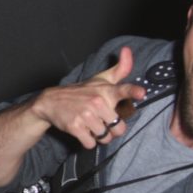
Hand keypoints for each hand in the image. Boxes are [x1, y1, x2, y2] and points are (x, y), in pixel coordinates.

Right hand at [28, 47, 147, 149]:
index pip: (122, 90)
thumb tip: (128, 49)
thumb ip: (120, 69)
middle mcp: (97, 102)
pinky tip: (83, 131)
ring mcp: (86, 115)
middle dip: (112, 130)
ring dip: (99, 137)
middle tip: (103, 123)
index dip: (133, 92)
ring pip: (105, 138)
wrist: (52, 101)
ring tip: (91, 126)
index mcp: (106, 91)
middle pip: (118, 128)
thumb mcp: (101, 79)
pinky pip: (91, 143)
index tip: (141, 93)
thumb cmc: (82, 91)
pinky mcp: (75, 126)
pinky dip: (88, 141)